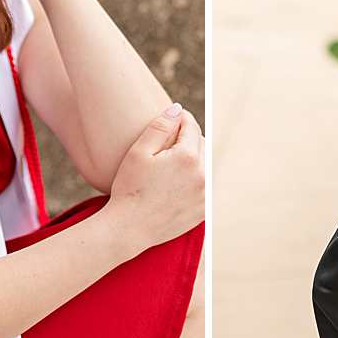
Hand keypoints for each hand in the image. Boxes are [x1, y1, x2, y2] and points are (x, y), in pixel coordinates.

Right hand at [108, 106, 204, 253]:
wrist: (130, 228)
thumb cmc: (129, 188)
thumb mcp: (138, 152)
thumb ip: (160, 127)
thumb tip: (178, 109)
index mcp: (187, 157)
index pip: (191, 127)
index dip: (181, 119)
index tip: (174, 117)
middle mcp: (202, 175)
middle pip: (203, 144)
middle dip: (190, 137)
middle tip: (174, 137)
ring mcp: (205, 194)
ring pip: (207, 165)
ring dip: (196, 157)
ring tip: (177, 158)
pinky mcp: (203, 210)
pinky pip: (206, 186)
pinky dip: (198, 178)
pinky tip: (181, 179)